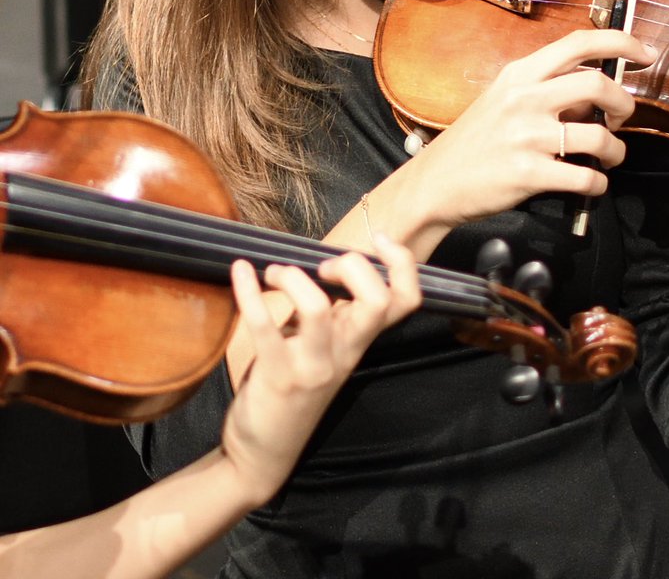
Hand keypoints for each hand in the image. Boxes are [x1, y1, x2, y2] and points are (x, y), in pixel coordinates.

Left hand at [220, 240, 418, 504]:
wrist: (265, 453)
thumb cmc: (293, 389)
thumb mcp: (323, 348)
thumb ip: (330, 311)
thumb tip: (318, 262)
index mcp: (359, 341)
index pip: (405, 300)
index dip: (402, 262)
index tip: (379, 239)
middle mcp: (345, 352)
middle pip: (376, 300)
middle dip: (352, 265)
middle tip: (323, 266)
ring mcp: (313, 366)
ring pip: (317, 308)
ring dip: (293, 277)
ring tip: (274, 273)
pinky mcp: (277, 375)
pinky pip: (263, 326)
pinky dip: (248, 291)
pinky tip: (239, 272)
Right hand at [400, 28, 654, 232]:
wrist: (435, 183)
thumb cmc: (474, 142)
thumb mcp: (503, 99)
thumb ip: (545, 88)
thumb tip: (595, 89)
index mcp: (520, 74)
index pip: (579, 42)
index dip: (620, 41)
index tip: (645, 52)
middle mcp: (525, 98)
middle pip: (597, 84)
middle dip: (623, 103)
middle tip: (621, 117)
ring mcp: (526, 136)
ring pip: (599, 136)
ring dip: (616, 150)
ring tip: (609, 157)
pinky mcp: (528, 173)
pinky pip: (585, 177)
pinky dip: (599, 183)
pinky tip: (591, 183)